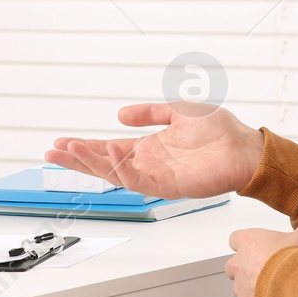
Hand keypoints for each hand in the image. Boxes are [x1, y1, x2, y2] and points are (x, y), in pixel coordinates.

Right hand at [45, 102, 266, 199]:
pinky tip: (106, 153)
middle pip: (104, 163)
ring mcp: (156, 176)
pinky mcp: (167, 185)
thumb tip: (121, 114)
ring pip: (114, 173)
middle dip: (77, 158)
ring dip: (91, 162)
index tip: (62, 142)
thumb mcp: (178, 110)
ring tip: (70, 151)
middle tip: (52, 151)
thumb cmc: (219, 131)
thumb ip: (149, 112)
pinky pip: (136, 180)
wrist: (245, 148)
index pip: (109, 148)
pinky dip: (119, 169)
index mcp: (149, 147)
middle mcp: (148, 163)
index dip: (85, 147)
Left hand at [225, 225, 297, 296]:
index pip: (237, 239)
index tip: (256, 249)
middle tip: (266, 276)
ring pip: (239, 292)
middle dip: (246, 271)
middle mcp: (240, 264)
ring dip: (253, 295)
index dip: (247, 245)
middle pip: (234, 266)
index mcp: (250, 242)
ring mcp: (241, 288)